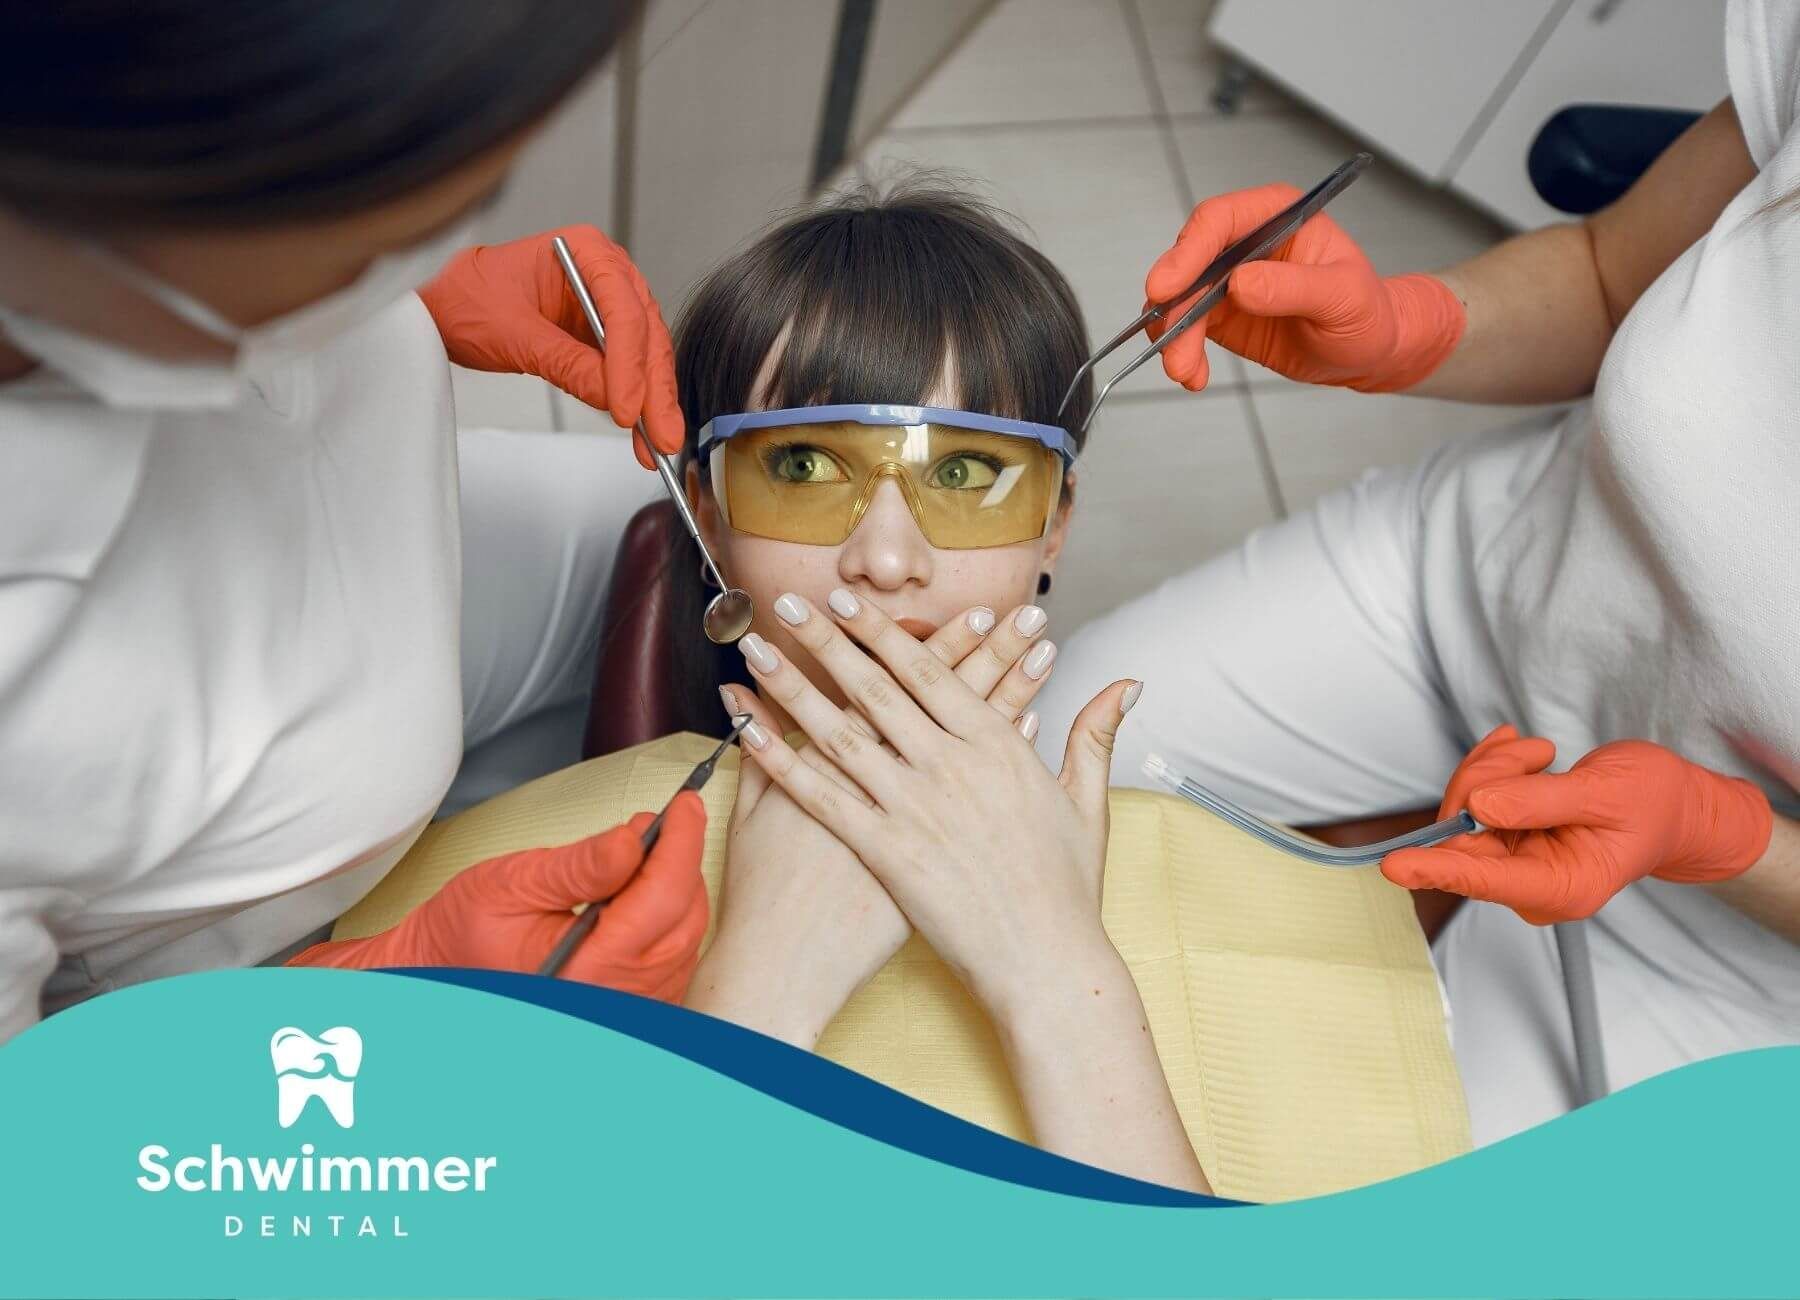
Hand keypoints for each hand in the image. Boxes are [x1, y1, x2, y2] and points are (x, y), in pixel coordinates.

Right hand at [289, 796, 708, 1001]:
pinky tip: (645, 894)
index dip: (681, 842)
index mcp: (589, 971)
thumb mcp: (512, 885)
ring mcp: (627, 1010)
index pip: (663, 897)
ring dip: (677, 890)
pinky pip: (672, 961)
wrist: (437, 977)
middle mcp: (617, 999)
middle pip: (685, 918)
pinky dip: (670, 920)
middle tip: (665, 821)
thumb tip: (633, 840)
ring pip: (685, 940)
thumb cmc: (463, 937)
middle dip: (681, 861)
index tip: (685, 804)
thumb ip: (579, 866)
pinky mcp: (629, 1010)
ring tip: (646, 854)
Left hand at [418, 225, 681, 466]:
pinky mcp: (602, 336)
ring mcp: (607, 306)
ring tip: (656, 442)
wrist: (445, 311)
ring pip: (646, 356)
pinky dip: (636, 401)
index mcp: (586, 251)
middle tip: (662, 434)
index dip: (630, 363)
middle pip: (645, 335)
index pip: (622, 310)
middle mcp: (605, 275)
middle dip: (654, 390)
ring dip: (652, 402)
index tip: (627, 407)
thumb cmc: (468, 300)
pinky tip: (642, 431)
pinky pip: (628, 370)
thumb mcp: (513, 333)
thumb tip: (608, 395)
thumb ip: (565, 363)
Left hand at [730, 588, 1135, 1017]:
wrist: (1048, 961)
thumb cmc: (1067, 888)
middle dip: (827, 639)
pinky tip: (750, 731)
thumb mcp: (1088, 801)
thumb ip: (1096, 733)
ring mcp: (915, 808)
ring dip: (793, 686)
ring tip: (757, 650)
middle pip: (876, 687)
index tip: (848, 601)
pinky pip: (822, 797)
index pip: (928, 670)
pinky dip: (782, 761)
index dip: (882, 631)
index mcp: (996, 745)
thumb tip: (1126, 683)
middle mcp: (950, 765)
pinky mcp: (887, 851)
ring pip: (841, 732)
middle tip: (789, 600)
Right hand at [1145, 183, 1464, 392]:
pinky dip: (1181, 351)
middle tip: (1170, 343)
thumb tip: (1241, 283)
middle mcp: (1245, 242)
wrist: (1366, 351)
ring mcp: (1227, 278)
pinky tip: (1193, 374)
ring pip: (1179, 299)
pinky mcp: (1219, 314)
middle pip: (1188, 261)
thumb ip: (1293, 287)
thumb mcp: (1343, 297)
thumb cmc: (1366, 313)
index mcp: (1277, 216)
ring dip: (1173, 336)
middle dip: (1173, 305)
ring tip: (1186, 371)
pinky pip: (1184, 327)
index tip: (1167, 287)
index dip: (1187, 250)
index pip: (1219, 221)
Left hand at [1383, 725, 1774, 923]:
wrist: (1674, 805)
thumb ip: (1541, 801)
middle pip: (1465, 833)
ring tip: (1541, 753)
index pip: (1484, 879)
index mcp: (1561, 887)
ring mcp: (1514, 863)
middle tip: (1534, 751)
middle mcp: (1529, 884)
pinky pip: (1473, 801)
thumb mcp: (1606, 792)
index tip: (1394, 864)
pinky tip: (1520, 752)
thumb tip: (1480, 807)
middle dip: (1486, 779)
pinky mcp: (1506, 840)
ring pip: (1464, 810)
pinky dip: (1492, 769)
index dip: (1435, 867)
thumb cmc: (1653, 803)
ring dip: (1494, 769)